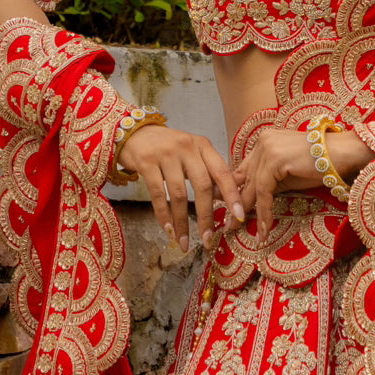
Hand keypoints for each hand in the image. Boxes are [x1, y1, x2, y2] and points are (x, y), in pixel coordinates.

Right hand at [116, 125, 243, 252]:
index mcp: (203, 145)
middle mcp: (187, 147)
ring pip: (179, 194)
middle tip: (208, 239)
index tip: (239, 216)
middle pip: (202, 185)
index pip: (222, 171)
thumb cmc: (168, 147)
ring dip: (182, 222)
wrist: (135, 133)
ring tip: (183, 242)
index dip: (232, 195)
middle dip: (207, 216)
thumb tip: (225, 200)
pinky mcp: (146, 162)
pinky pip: (158, 194)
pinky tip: (168, 230)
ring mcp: (166, 154)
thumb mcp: (191, 153)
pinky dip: (163, 215)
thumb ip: (207, 172)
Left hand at [233, 128, 374, 241]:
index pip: (244, 170)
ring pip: (253, 187)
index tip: (231, 211)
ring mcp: (268, 148)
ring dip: (250, 212)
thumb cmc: (322, 165)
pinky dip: (264, 212)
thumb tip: (251, 202)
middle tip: (229, 226)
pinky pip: (264, 191)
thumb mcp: (289, 176)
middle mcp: (263, 141)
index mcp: (265, 141)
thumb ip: (270, 184)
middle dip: (237, 204)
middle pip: (246, 179)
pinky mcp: (275, 160)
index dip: (236, 192)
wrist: (344, 154)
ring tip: (244, 231)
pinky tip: (264, 228)